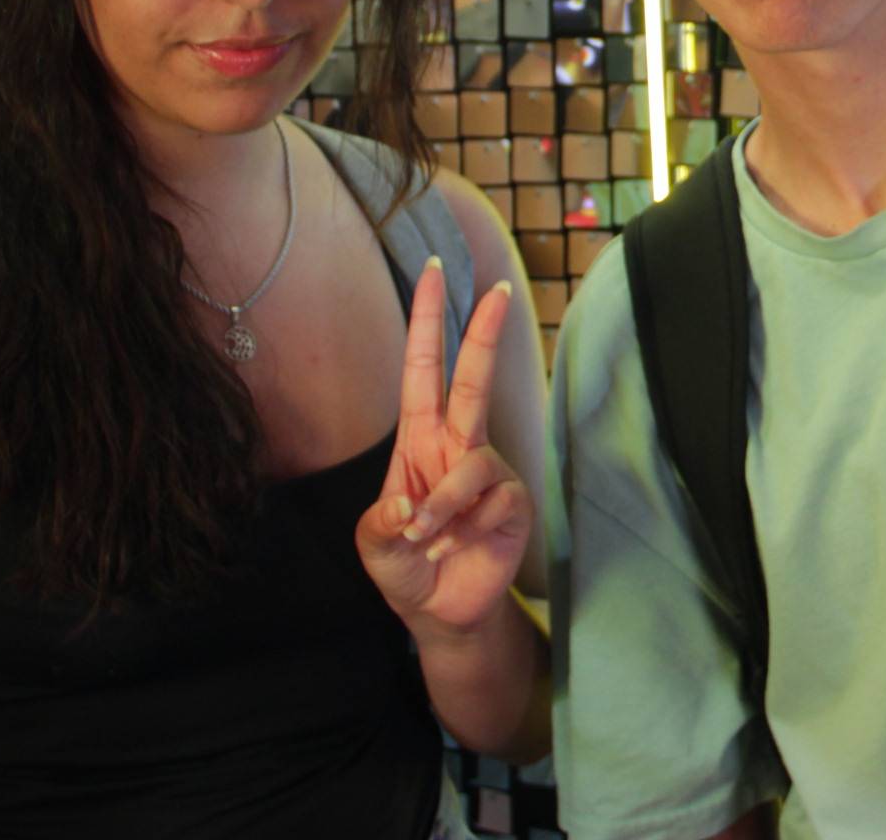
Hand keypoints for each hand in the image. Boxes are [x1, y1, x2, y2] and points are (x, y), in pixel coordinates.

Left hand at [355, 263, 530, 635]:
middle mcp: (457, 445)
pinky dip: (459, 528)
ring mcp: (488, 472)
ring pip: (473, 463)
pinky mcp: (512, 502)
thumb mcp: (373, 544)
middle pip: (473, 380)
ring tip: (424, 538)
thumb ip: (382, 522)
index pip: (423, 368)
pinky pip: (489, 502)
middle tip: (501, 289)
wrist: (441, 612)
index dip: (429, 321)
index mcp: (419, 439)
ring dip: (442, 506)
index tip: (433, 272)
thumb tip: (410, 502)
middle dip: (485, 334)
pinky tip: (451, 548)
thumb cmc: (405, 565)